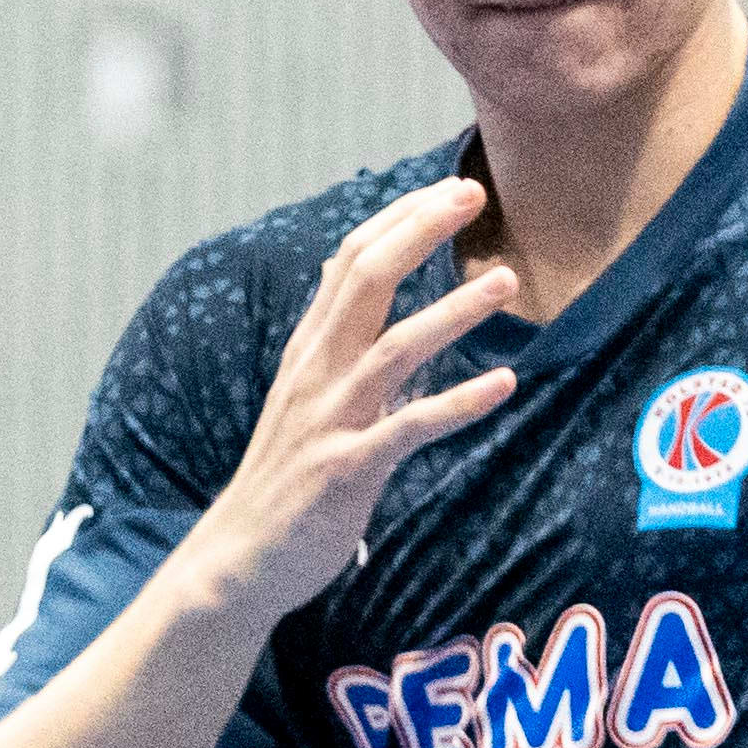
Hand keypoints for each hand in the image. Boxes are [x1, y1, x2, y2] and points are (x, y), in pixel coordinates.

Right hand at [184, 183, 518, 619]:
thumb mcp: (301, 391)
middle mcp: (317, 373)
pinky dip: (458, 404)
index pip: (350, 261)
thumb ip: (327, 335)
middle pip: (366, 280)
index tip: (449, 190)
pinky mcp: (346, 470)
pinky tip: (504, 385)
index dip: (400, 219)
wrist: (240, 558)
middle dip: (420, 231)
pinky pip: (409, 429)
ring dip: (453, 310)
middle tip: (473, 194)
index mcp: (309, 351)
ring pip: (393, 347)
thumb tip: (338, 272)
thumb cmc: (284, 478)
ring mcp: (330, 419)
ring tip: (507, 281)